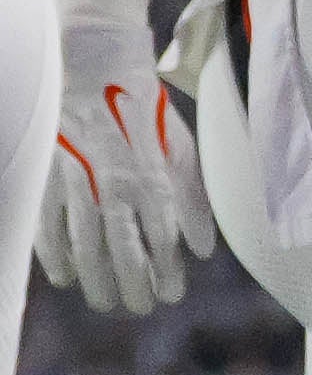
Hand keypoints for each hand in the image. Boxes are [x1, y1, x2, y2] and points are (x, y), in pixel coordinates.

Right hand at [43, 9, 205, 316]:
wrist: (95, 65)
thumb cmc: (145, 109)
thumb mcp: (183, 146)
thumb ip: (193, 199)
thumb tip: (203, 249)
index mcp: (152, 176)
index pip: (162, 239)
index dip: (166, 272)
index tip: (171, 296)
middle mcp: (114, 184)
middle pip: (121, 251)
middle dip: (131, 286)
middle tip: (137, 309)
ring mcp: (76, 182)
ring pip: (83, 245)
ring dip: (95, 279)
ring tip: (106, 302)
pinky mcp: (46, 176)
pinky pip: (46, 227)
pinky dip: (53, 255)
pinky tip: (63, 277)